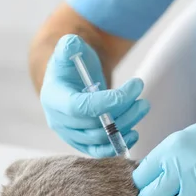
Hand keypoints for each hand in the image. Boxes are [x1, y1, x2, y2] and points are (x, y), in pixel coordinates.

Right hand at [40, 34, 149, 156]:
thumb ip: (69, 46)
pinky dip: (117, 146)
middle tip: (142, 99)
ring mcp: (69, 134)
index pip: (79, 107)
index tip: (132, 90)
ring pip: (100, 138)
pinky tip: (134, 134)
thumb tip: (71, 44)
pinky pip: (99, 151)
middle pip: (93, 125)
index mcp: (53, 97)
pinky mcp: (81, 143)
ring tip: (142, 107)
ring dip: (126, 125)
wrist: (71, 79)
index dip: (107, 103)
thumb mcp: (70, 49)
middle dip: (122, 112)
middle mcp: (58, 120)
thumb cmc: (73, 63)